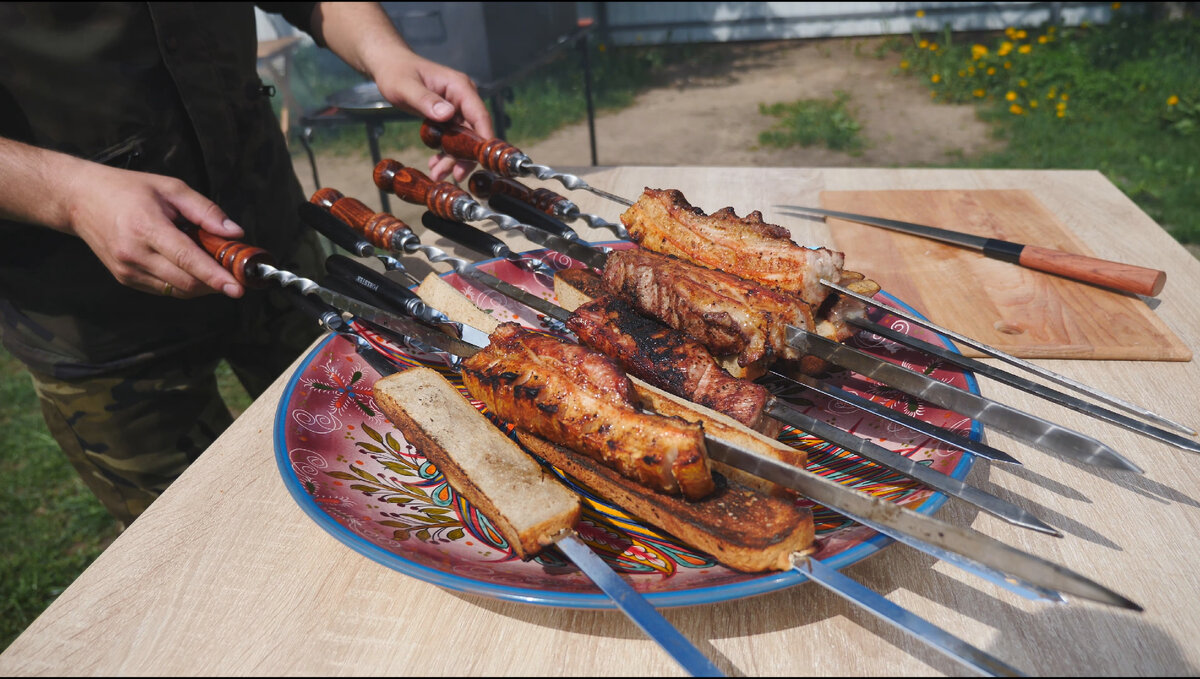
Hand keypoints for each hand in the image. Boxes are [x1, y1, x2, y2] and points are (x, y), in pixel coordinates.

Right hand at [63, 162, 246, 298]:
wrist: (79, 199)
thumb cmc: (127, 189)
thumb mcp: (170, 188)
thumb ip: (205, 211)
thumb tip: (234, 232)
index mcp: (147, 227)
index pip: (187, 259)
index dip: (215, 276)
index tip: (237, 287)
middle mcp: (135, 254)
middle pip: (186, 282)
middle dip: (215, 282)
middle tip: (234, 273)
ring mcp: (127, 270)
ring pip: (176, 290)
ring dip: (201, 285)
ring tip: (212, 266)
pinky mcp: (124, 278)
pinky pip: (163, 289)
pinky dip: (183, 283)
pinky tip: (189, 267)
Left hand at [372, 53, 493, 182]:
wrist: (389, 66)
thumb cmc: (396, 72)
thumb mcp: (405, 86)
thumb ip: (425, 100)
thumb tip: (447, 114)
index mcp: (459, 87)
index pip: (479, 115)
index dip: (484, 139)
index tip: (484, 161)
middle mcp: (463, 98)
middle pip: (474, 132)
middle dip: (465, 156)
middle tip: (454, 175)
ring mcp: (456, 108)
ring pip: (464, 139)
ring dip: (453, 158)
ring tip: (437, 174)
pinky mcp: (449, 117)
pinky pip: (453, 139)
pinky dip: (445, 153)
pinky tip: (435, 164)